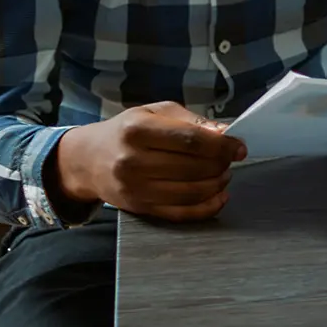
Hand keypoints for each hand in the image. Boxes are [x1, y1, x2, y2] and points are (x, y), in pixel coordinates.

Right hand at [48, 102, 245, 222]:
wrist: (87, 160)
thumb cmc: (126, 131)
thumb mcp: (155, 113)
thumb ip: (191, 121)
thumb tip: (224, 133)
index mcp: (137, 130)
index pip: (190, 141)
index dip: (221, 146)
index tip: (239, 148)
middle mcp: (132, 161)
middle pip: (192, 168)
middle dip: (221, 165)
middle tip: (230, 160)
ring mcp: (134, 189)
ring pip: (189, 193)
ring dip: (216, 185)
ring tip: (223, 175)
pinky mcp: (138, 208)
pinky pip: (179, 214)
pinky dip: (205, 208)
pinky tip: (218, 197)